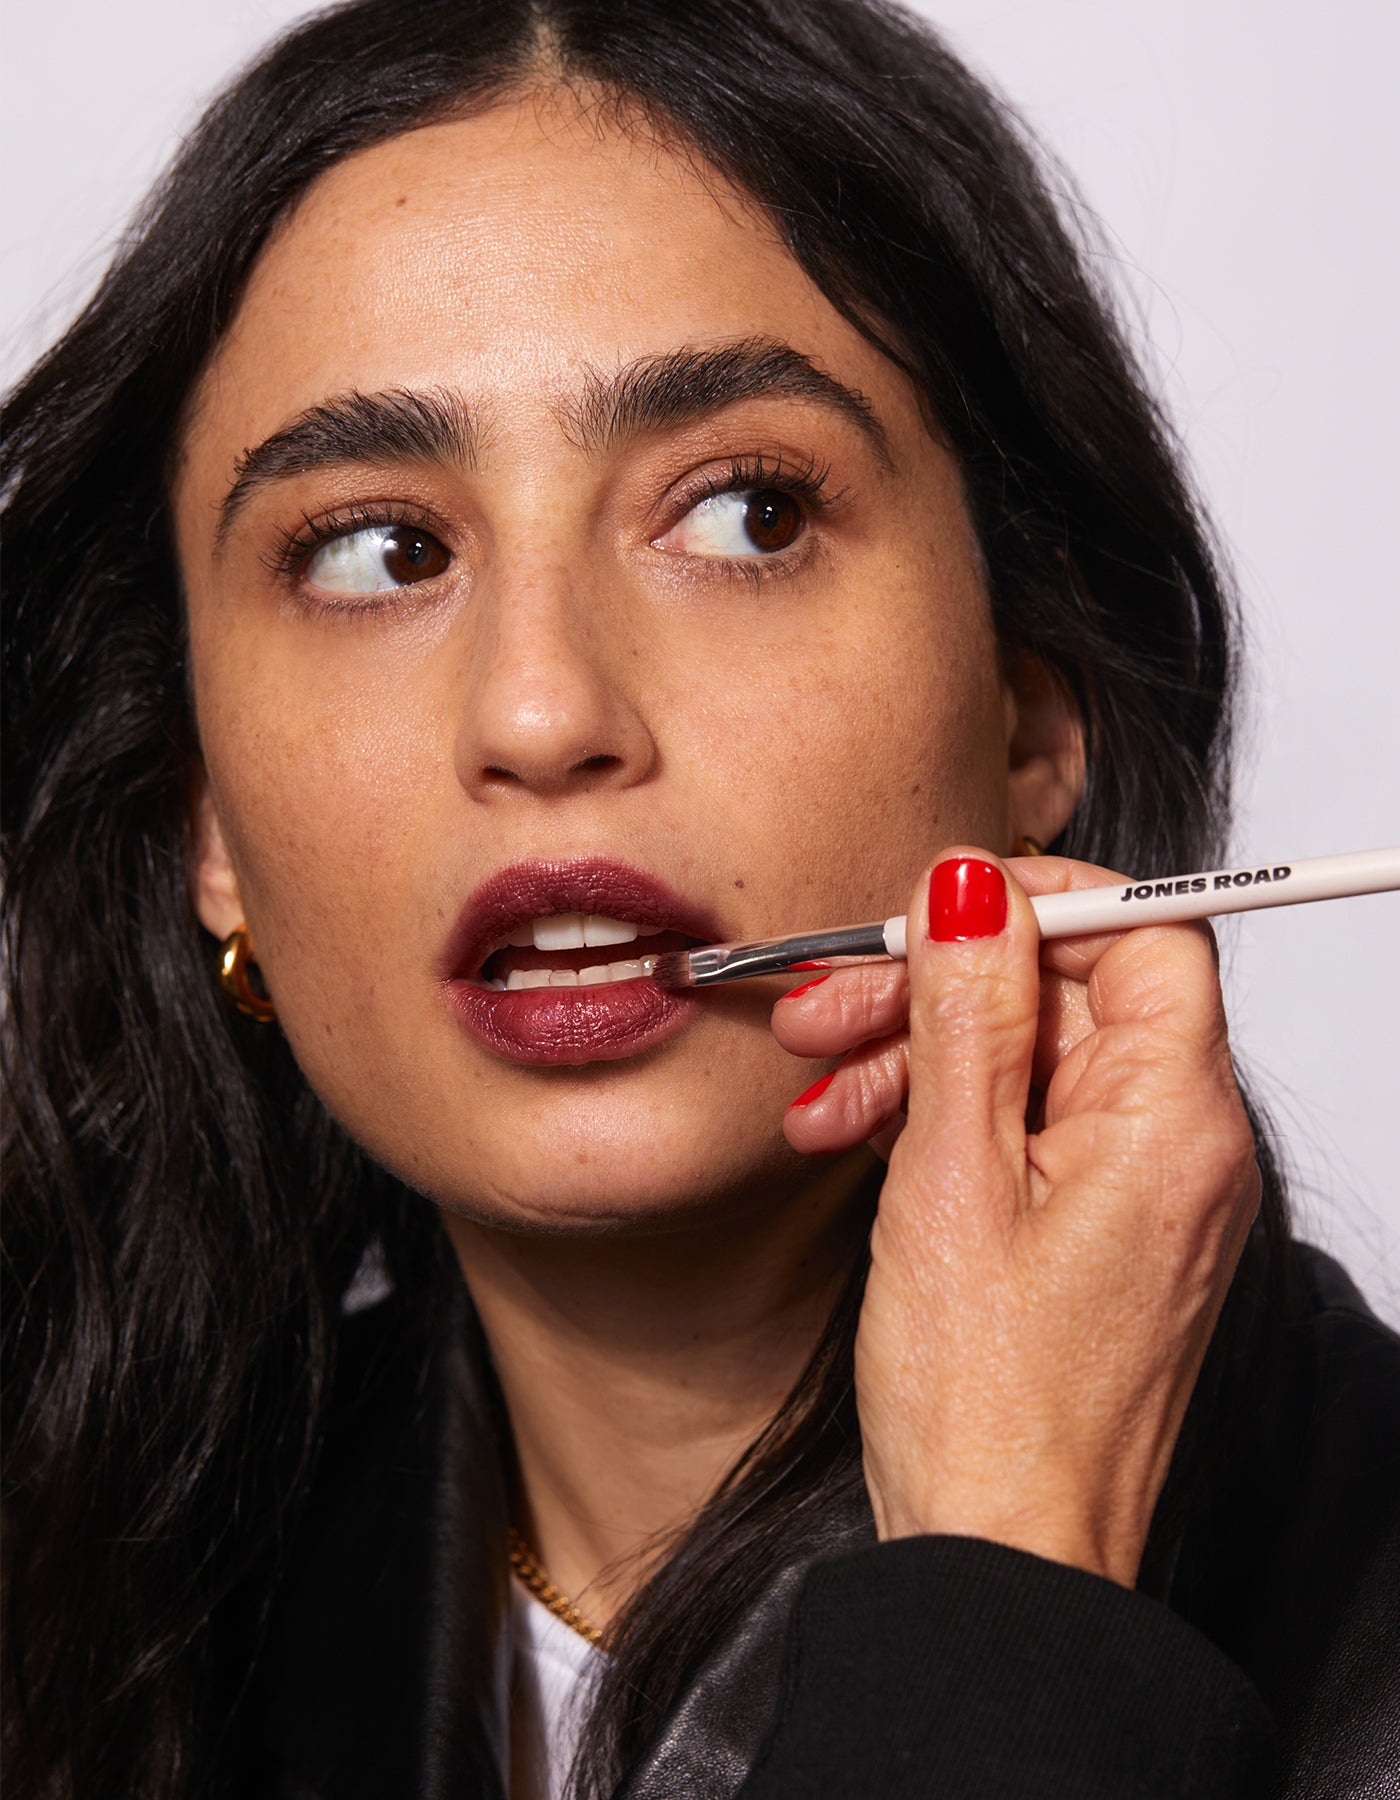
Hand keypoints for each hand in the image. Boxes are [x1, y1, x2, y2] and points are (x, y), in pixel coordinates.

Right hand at [772, 848, 1260, 1586]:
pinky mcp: (1088, 1224)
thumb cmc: (987, 1401)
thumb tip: (973, 886)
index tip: (934, 914)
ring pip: (1024, 1056)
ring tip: (815, 1090)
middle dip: (934, 987)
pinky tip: (846, 1136)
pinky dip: (931, 1117)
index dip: (1037, 905)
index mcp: (1174, 1118)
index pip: (1144, 934)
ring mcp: (1133, 1187)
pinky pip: (1015, 1125)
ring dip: (912, 1054)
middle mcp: (1177, 1144)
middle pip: (1064, 992)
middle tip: (825, 1007)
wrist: (998, 1552)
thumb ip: (968, 1013)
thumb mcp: (951, 1175)